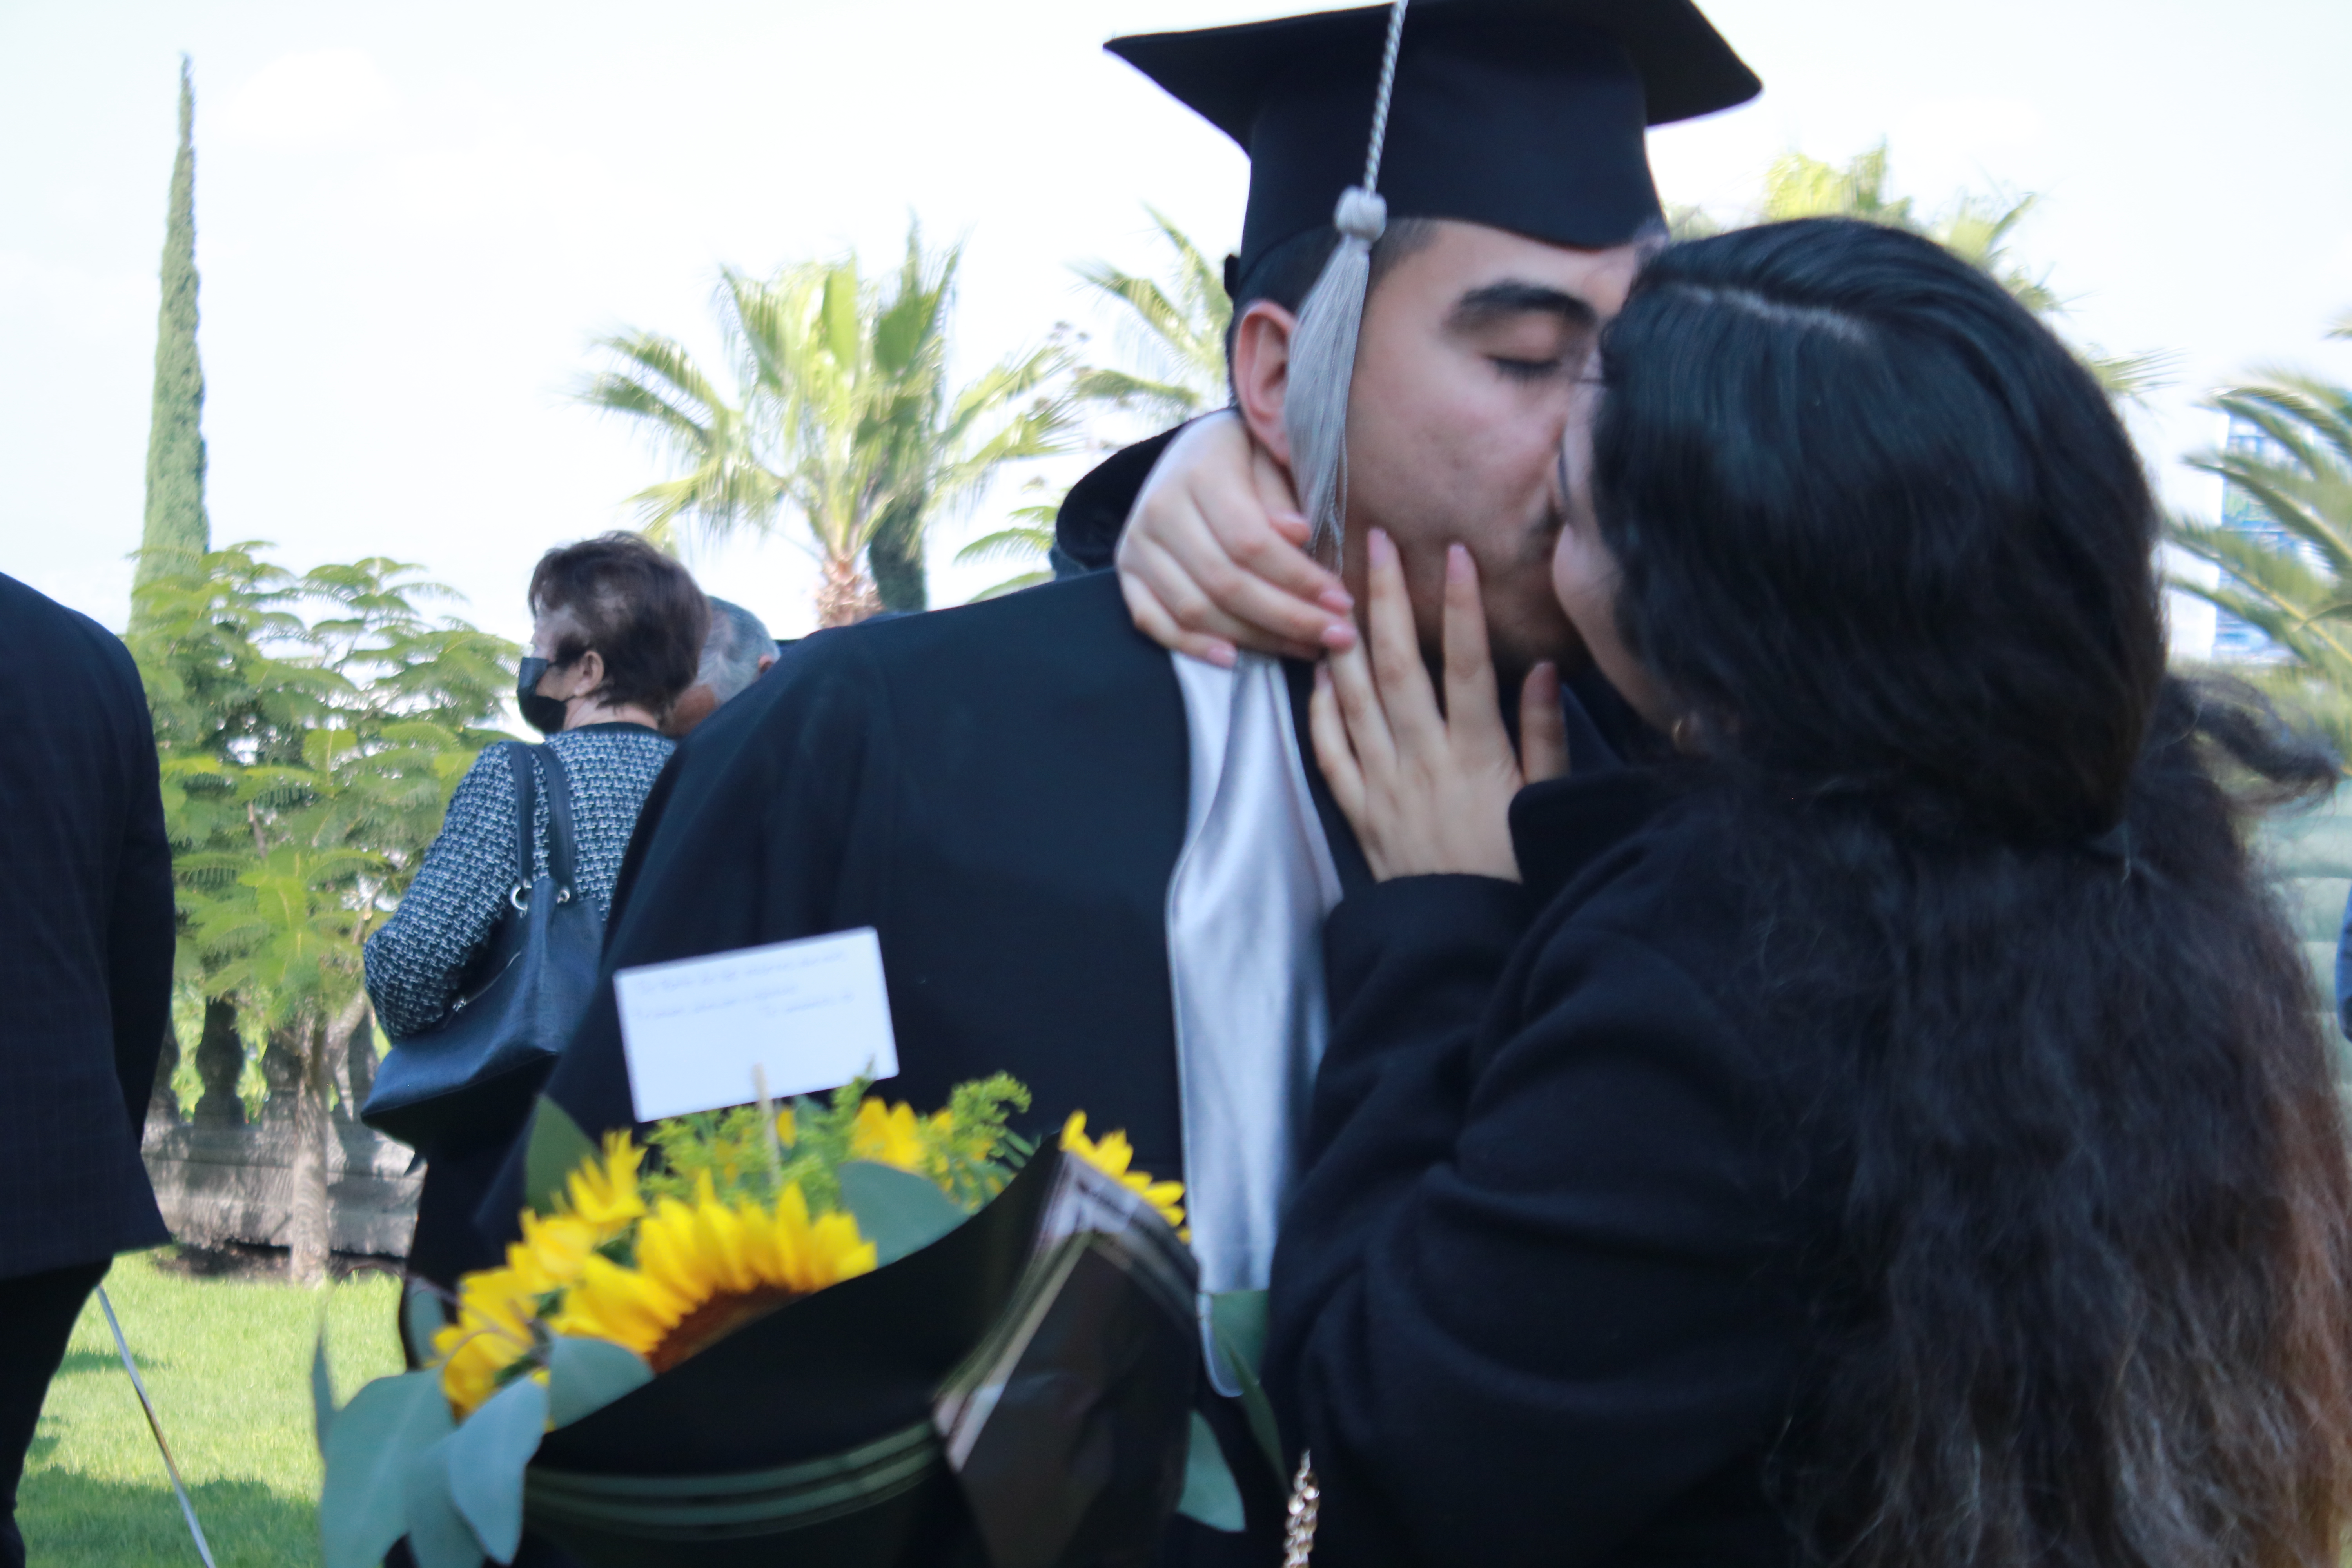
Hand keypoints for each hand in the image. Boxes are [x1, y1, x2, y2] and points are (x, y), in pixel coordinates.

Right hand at [1115, 411, 1358, 665]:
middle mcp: (1158, 509)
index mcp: (1199, 473)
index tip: (1342, 601)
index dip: (1299, 578)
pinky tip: (1233, 659)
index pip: (1251, 542)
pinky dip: (1191, 645)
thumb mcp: (1270, 457)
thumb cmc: (1246, 456)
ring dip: (1254, 639)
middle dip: (1288, 617)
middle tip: (1337, 635)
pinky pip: (1151, 621)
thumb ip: (1281, 496)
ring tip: (1305, 648)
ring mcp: (1135, 545)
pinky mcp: (1126, 572)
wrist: (1190, 450)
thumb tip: (1297, 535)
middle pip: (1225, 583)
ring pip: (1194, 610)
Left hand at [1309, 531, 1568, 880]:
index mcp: (1475, 754)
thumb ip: (1541, 732)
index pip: (1464, 663)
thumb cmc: (1516, 868)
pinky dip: (1319, 709)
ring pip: (1353, 699)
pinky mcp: (1358, 810)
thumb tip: (1540, 668)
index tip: (1455, 553)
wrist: (1465, 937)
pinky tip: (1315, 672)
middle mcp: (1421, 760)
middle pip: (1397, 665)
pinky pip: (1330, 751)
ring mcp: (1382, 784)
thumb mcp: (1545, 798)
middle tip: (1375, 541)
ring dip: (1343, 638)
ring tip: (1332, 586)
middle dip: (1385, 598)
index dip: (1460, 605)